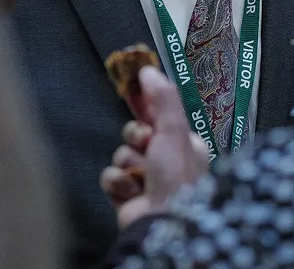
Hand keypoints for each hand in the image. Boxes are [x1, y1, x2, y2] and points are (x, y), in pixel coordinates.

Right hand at [99, 66, 209, 227]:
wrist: (163, 223)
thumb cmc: (176, 175)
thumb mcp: (174, 130)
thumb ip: (162, 98)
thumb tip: (148, 69)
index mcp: (182, 143)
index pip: (158, 115)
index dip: (143, 102)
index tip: (129, 86)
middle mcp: (165, 159)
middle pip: (135, 132)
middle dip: (136, 137)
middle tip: (146, 144)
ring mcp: (145, 178)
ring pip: (121, 153)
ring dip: (128, 163)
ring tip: (141, 176)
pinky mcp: (127, 196)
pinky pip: (111, 176)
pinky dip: (118, 183)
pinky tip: (131, 193)